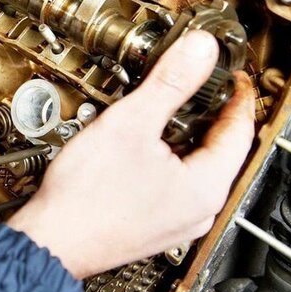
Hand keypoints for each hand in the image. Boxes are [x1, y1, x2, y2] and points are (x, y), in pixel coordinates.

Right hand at [7, 30, 255, 278]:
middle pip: (218, 148)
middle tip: (194, 82)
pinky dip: (163, 157)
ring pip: (192, 167)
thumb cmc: (86, 198)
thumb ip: (170, 83)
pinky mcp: (151, 225)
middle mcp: (198, 210)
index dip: (236, 93)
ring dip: (181, 134)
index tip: (229, 73)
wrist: (50, 241)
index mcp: (207, 187)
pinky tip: (137, 146)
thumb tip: (200, 50)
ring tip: (160, 109)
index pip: (240, 129)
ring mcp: (175, 222)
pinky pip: (170, 184)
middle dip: (206, 112)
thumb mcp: (130, 124)